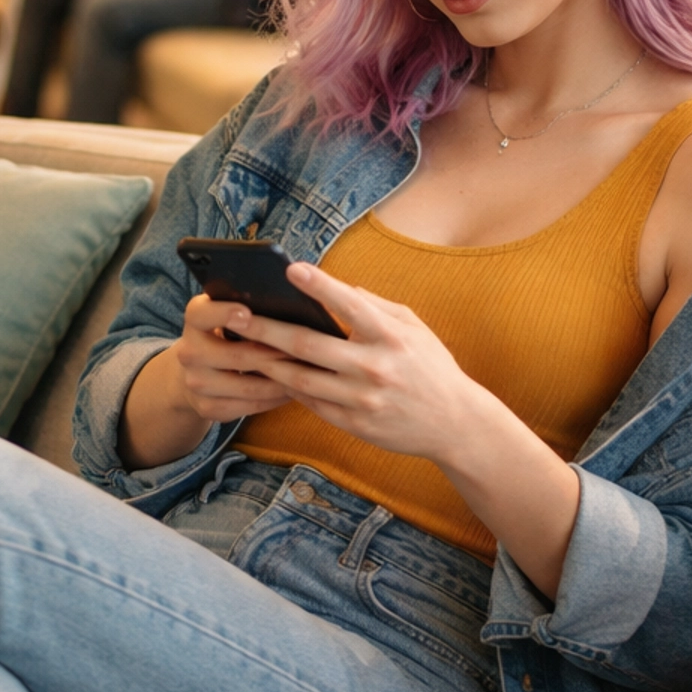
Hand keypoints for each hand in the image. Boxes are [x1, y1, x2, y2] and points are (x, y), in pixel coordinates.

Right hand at [171, 289, 300, 420]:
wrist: (193, 372)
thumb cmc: (225, 334)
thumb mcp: (226, 314)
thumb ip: (249, 307)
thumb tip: (293, 306)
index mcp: (194, 319)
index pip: (202, 313)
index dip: (225, 313)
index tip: (248, 313)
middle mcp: (189, 351)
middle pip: (237, 355)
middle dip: (277, 354)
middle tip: (309, 351)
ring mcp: (196, 383)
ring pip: (248, 386)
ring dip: (282, 381)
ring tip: (308, 374)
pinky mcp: (207, 408)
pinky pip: (249, 406)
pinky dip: (275, 399)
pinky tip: (293, 391)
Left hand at [218, 263, 471, 461]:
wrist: (455, 424)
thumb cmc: (432, 368)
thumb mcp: (415, 328)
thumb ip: (377, 306)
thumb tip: (339, 287)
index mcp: (391, 337)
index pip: (350, 305)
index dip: (320, 285)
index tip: (291, 268)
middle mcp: (374, 367)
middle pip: (308, 345)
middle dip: (266, 328)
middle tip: (236, 315)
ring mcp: (361, 399)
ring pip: (300, 378)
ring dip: (266, 361)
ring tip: (240, 347)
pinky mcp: (354, 423)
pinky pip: (311, 403)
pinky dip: (287, 388)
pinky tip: (269, 374)